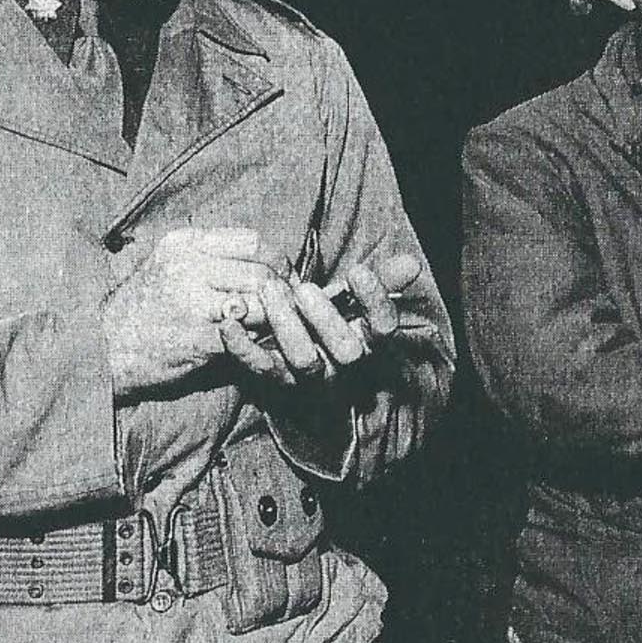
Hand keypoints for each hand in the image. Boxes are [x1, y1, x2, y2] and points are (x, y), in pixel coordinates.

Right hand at [103, 227, 282, 395]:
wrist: (102, 350)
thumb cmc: (143, 308)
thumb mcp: (168, 265)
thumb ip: (212, 257)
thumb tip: (269, 261)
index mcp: (184, 244)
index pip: (253, 242)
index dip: (278, 261)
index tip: (285, 279)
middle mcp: (188, 267)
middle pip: (262, 273)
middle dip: (284, 293)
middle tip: (290, 310)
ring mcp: (193, 303)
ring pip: (261, 303)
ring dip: (275, 319)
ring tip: (272, 327)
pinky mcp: (200, 338)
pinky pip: (249, 335)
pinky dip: (259, 341)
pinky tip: (254, 345)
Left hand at [219, 253, 421, 388]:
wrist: (304, 376)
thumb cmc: (334, 325)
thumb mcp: (358, 304)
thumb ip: (383, 282)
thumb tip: (412, 262)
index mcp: (369, 342)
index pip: (384, 327)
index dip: (375, 300)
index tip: (358, 270)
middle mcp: (343, 364)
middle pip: (345, 350)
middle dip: (325, 319)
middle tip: (304, 288)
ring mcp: (309, 376)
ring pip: (303, 359)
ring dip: (286, 324)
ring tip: (269, 290)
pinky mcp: (274, 380)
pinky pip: (259, 369)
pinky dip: (242, 347)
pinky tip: (229, 321)